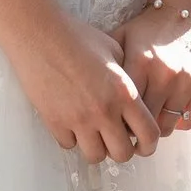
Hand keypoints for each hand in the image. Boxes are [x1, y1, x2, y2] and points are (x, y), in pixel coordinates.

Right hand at [12, 11, 163, 164]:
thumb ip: (128, 78)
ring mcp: (78, 119)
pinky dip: (73, 138)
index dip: (149, 144)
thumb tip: (135, 102)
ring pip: (95, 156)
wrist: (40, 34)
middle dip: (122, 149)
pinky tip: (72, 122)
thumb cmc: (79, 37)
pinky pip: (69, 145)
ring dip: (97, 147)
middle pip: (122, 154)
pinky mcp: (54, 122)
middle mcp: (104, 111)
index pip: (148, 134)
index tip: (144, 144)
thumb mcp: (115, 51)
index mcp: (124, 92)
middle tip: (117, 138)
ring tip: (94, 132)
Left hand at [118, 2, 190, 138]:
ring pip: (167, 127)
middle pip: (145, 123)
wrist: (185, 11)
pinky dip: (177, 120)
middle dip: (135, 130)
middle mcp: (166, 74)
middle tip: (128, 129)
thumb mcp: (121, 39)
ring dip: (156, 127)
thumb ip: (105, 66)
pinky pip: (188, 120)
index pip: (124, 109)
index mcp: (141, 62)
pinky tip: (167, 110)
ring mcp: (188, 81)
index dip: (117, 120)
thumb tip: (84, 96)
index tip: (113, 123)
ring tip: (147, 121)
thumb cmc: (146, 29)